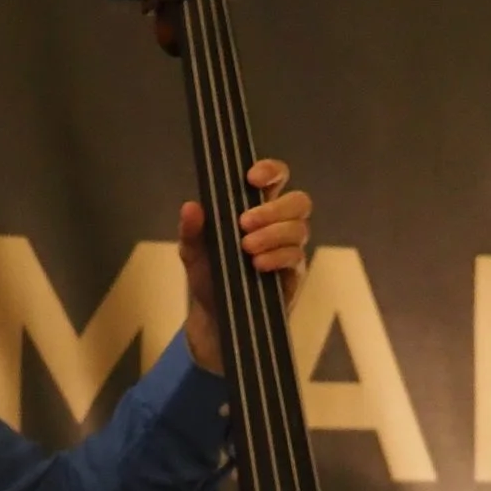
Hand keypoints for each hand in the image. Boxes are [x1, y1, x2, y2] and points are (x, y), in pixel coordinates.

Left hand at [180, 157, 310, 377]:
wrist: (214, 319)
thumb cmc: (208, 276)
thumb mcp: (193, 252)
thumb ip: (192, 230)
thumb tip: (191, 207)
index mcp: (256, 207)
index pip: (276, 178)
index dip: (271, 171)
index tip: (251, 178)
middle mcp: (278, 224)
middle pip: (299, 201)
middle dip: (273, 208)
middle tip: (244, 223)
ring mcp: (290, 249)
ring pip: (300, 228)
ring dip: (274, 234)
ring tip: (247, 248)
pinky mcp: (293, 274)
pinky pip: (296, 257)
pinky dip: (277, 257)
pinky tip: (257, 265)